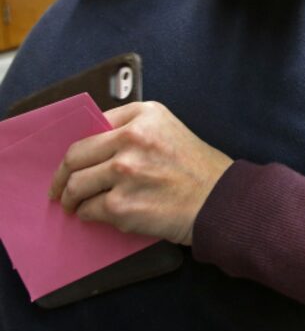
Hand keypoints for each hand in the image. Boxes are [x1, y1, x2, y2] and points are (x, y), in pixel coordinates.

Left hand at [48, 102, 232, 244]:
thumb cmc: (197, 169)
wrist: (219, 201)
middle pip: (75, 156)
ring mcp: (125, 172)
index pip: (93, 125)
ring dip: (71, 198)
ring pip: (76, 185)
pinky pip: (89, 210)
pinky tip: (99, 214)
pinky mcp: (121, 205)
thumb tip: (93, 149)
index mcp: (144, 115)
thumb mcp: (169, 129)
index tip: (74, 159)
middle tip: (60, 187)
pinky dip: (89, 215)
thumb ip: (133, 130)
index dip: (81, 146)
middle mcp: (132, 138)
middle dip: (62, 175)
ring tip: (74, 205)